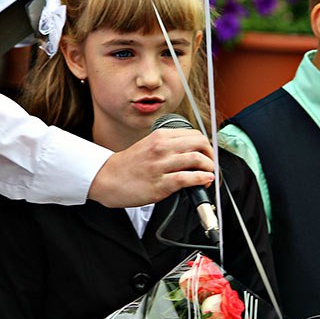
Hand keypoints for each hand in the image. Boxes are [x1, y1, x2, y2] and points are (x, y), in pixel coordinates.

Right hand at [88, 128, 214, 207]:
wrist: (107, 178)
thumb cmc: (129, 164)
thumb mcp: (149, 145)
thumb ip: (168, 145)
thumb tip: (191, 151)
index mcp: (160, 136)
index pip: (195, 134)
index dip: (206, 145)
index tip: (207, 154)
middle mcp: (161, 148)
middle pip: (200, 144)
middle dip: (211, 155)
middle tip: (211, 164)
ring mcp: (161, 165)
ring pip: (196, 159)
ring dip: (209, 168)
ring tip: (209, 175)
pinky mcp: (161, 184)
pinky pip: (188, 178)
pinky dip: (202, 179)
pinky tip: (205, 181)